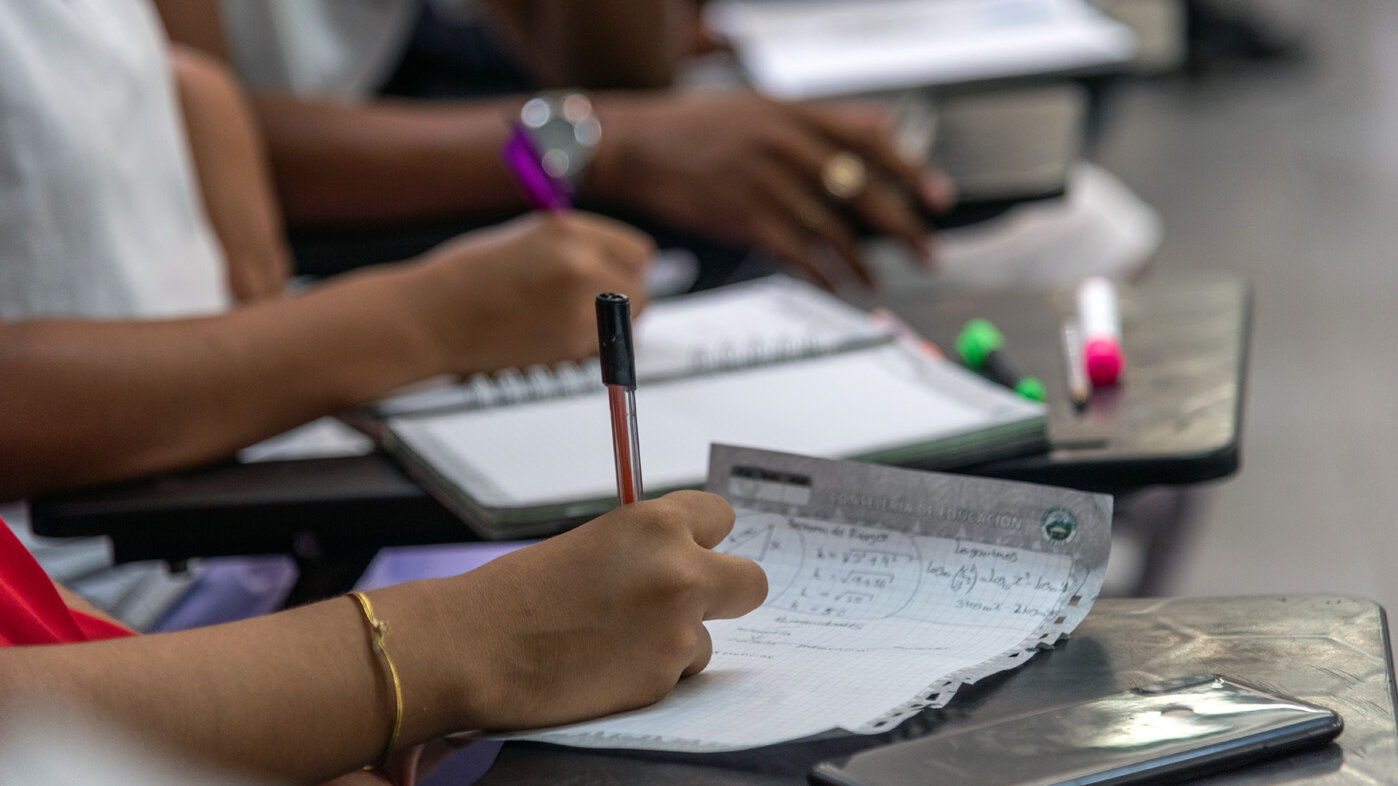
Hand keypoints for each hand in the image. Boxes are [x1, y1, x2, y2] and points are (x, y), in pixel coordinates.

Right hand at [410, 211, 652, 374]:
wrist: (428, 317)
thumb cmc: (464, 280)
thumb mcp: (527, 239)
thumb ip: (574, 249)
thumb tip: (611, 267)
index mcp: (570, 230)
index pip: (637, 253)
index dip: (624, 271)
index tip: (612, 282)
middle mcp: (582, 262)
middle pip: (641, 291)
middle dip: (623, 304)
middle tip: (592, 312)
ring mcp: (580, 304)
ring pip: (626, 326)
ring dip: (607, 330)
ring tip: (559, 325)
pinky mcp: (570, 342)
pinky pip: (601, 350)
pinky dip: (584, 351)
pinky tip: (545, 338)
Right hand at [441, 491, 767, 730]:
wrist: (476, 647)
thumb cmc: (521, 592)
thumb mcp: (595, 543)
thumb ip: (648, 549)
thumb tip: (683, 559)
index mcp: (656, 524)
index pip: (721, 516)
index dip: (703, 538)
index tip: (692, 549)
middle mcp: (679, 573)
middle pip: (751, 581)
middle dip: (727, 591)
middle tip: (691, 602)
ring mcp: (676, 630)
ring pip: (707, 637)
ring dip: (675, 641)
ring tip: (613, 642)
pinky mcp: (662, 680)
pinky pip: (677, 674)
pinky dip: (650, 673)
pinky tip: (605, 667)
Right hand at [589, 92, 955, 288]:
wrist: (635, 144)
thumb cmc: (695, 129)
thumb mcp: (764, 108)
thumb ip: (825, 119)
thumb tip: (883, 128)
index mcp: (795, 115)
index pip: (871, 142)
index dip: (911, 172)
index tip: (938, 199)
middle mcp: (785, 145)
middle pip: (861, 190)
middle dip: (902, 226)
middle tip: (926, 252)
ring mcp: (764, 182)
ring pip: (830, 228)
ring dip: (859, 262)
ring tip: (874, 281)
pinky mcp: (742, 216)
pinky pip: (795, 251)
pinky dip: (820, 272)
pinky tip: (834, 285)